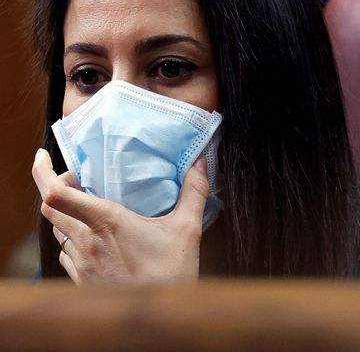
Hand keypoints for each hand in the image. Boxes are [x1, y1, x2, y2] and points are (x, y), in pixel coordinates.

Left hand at [32, 148, 209, 284]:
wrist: (158, 319)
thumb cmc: (172, 274)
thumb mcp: (187, 229)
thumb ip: (194, 192)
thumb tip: (200, 163)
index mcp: (105, 222)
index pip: (56, 194)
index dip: (42, 172)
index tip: (44, 156)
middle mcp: (85, 241)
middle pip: (49, 208)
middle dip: (52, 187)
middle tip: (72, 176)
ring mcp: (80, 262)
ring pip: (56, 230)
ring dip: (63, 213)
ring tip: (83, 205)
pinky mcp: (81, 279)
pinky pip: (65, 253)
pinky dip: (71, 238)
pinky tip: (91, 238)